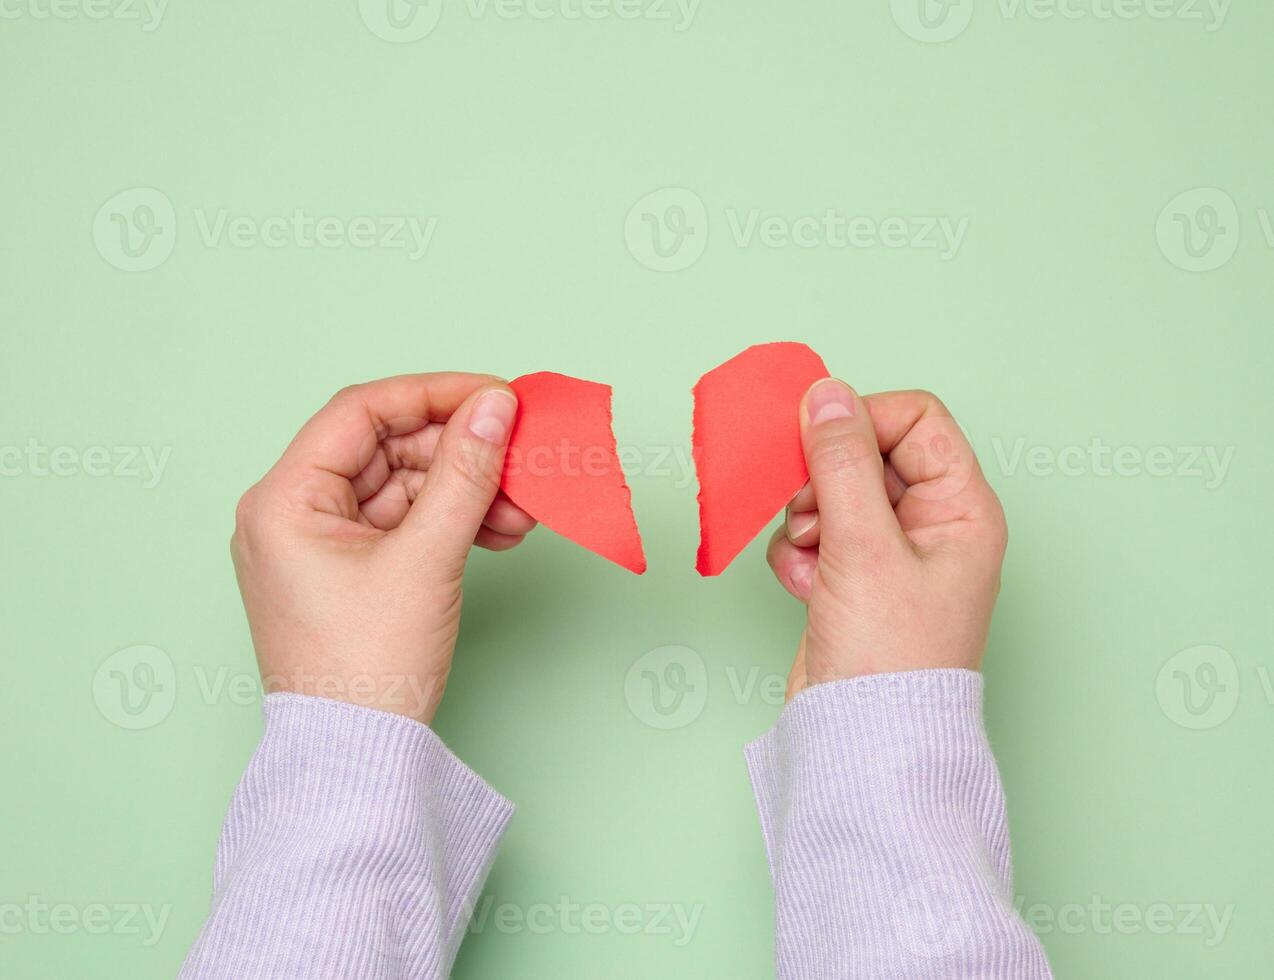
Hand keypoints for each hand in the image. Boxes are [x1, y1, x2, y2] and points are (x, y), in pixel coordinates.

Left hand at [230, 373, 535, 724]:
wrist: (357, 758)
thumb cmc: (368, 669)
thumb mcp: (426, 560)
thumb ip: (465, 474)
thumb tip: (495, 408)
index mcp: (284, 500)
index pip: (362, 413)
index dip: (434, 396)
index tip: (495, 396)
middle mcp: (292, 513)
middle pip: (388, 449)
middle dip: (461, 455)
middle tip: (520, 458)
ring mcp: (320, 543)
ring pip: (405, 487)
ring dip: (466, 492)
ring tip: (520, 511)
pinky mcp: (349, 570)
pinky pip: (406, 524)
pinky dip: (451, 522)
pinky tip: (497, 531)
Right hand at [766, 382, 1006, 698]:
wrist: (864, 741)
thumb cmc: (891, 659)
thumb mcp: (864, 546)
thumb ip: (841, 463)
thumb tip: (826, 394)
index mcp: (961, 509)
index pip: (914, 419)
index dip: (862, 422)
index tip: (818, 444)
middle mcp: (932, 525)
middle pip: (867, 452)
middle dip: (824, 479)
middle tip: (808, 510)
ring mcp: (890, 554)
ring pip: (833, 492)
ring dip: (807, 518)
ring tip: (812, 557)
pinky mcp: (853, 579)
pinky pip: (815, 533)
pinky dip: (800, 553)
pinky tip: (805, 587)